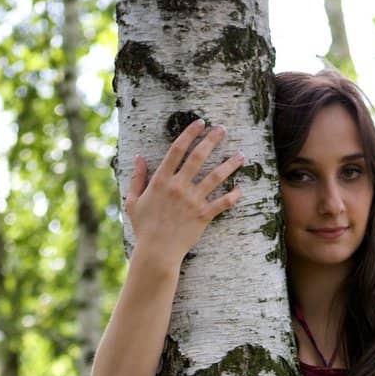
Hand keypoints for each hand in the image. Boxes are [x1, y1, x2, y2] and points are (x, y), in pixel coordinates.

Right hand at [126, 118, 244, 268]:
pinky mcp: (203, 216)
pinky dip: (233, 196)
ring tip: (241, 155)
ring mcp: (192, 201)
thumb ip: (137, 178)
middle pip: (198, 157)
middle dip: (212, 140)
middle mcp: (178, 187)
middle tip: (223, 129)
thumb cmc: (144, 228)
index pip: (177, 150)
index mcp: (161, 180)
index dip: (190, 134)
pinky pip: (222, 203)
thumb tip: (140, 158)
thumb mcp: (133, 201)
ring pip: (215, 177)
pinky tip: (241, 189)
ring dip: (230, 164)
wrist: (157, 252)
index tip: (200, 123)